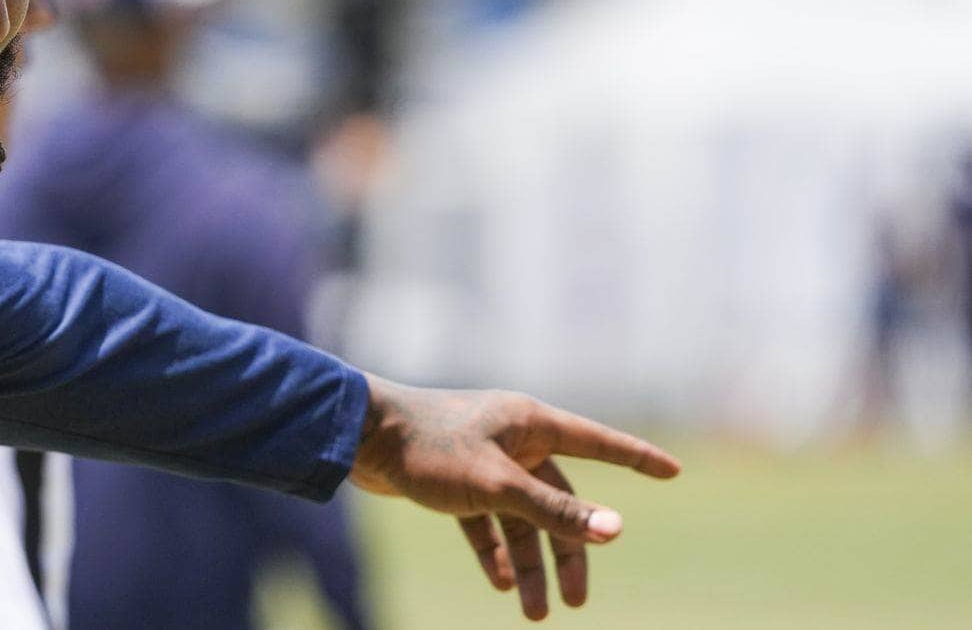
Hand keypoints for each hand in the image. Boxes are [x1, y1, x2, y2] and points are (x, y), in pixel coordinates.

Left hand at [349, 376, 679, 620]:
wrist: (358, 438)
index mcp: (529, 422)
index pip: (597, 442)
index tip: (673, 471)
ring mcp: (482, 458)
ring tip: (532, 613)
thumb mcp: (498, 486)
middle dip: (568, 550)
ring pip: (520, 517)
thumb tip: (615, 531)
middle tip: (576, 603)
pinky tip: (498, 582)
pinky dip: (493, 550)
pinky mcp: (453, 479)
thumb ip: (555, 511)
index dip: (636, 459)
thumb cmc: (429, 448)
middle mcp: (511, 437)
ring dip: (527, 562)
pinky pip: (486, 520)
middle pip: (558, 498)